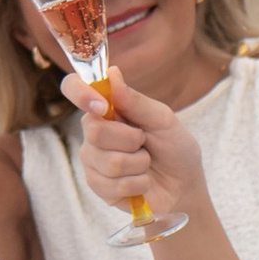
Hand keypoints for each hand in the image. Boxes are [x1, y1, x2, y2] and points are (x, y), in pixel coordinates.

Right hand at [69, 72, 207, 226]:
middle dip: (130, 139)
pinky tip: (142, 182)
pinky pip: (112, 185)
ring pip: (109, 162)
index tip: (102, 106)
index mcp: (106, 108)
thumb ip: (135, 100)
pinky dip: (137, 183)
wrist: (184, 185)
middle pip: (94, 131)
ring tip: (146, 164)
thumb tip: (111, 73)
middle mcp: (93, 132)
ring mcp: (92, 160)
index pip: (74, 88)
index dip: (81, 93)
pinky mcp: (98, 186)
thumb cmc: (174, 147)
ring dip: (139, 164)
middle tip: (144, 142)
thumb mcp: (163, 119)